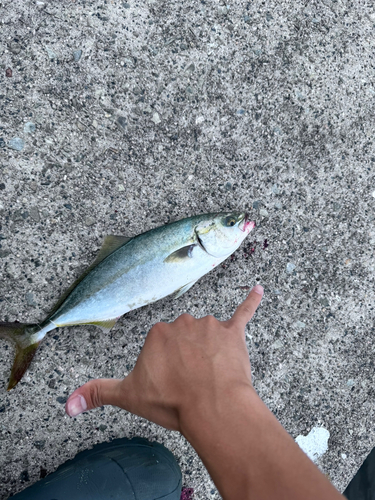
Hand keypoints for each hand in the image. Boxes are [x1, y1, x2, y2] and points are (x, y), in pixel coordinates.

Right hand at [65, 284, 263, 431]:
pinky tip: (259, 290)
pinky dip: (252, 301)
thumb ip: (97, 393)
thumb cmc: (171, 400)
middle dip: (185, 355)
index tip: (170, 380)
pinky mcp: (233, 332)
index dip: (165, 364)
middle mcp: (182, 322)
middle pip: (182, 336)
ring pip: (207, 331)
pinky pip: (244, 311)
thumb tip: (68, 404)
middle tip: (190, 381)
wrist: (211, 406)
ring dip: (208, 348)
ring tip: (210, 375)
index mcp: (157, 333)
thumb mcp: (128, 396)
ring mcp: (209, 326)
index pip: (160, 342)